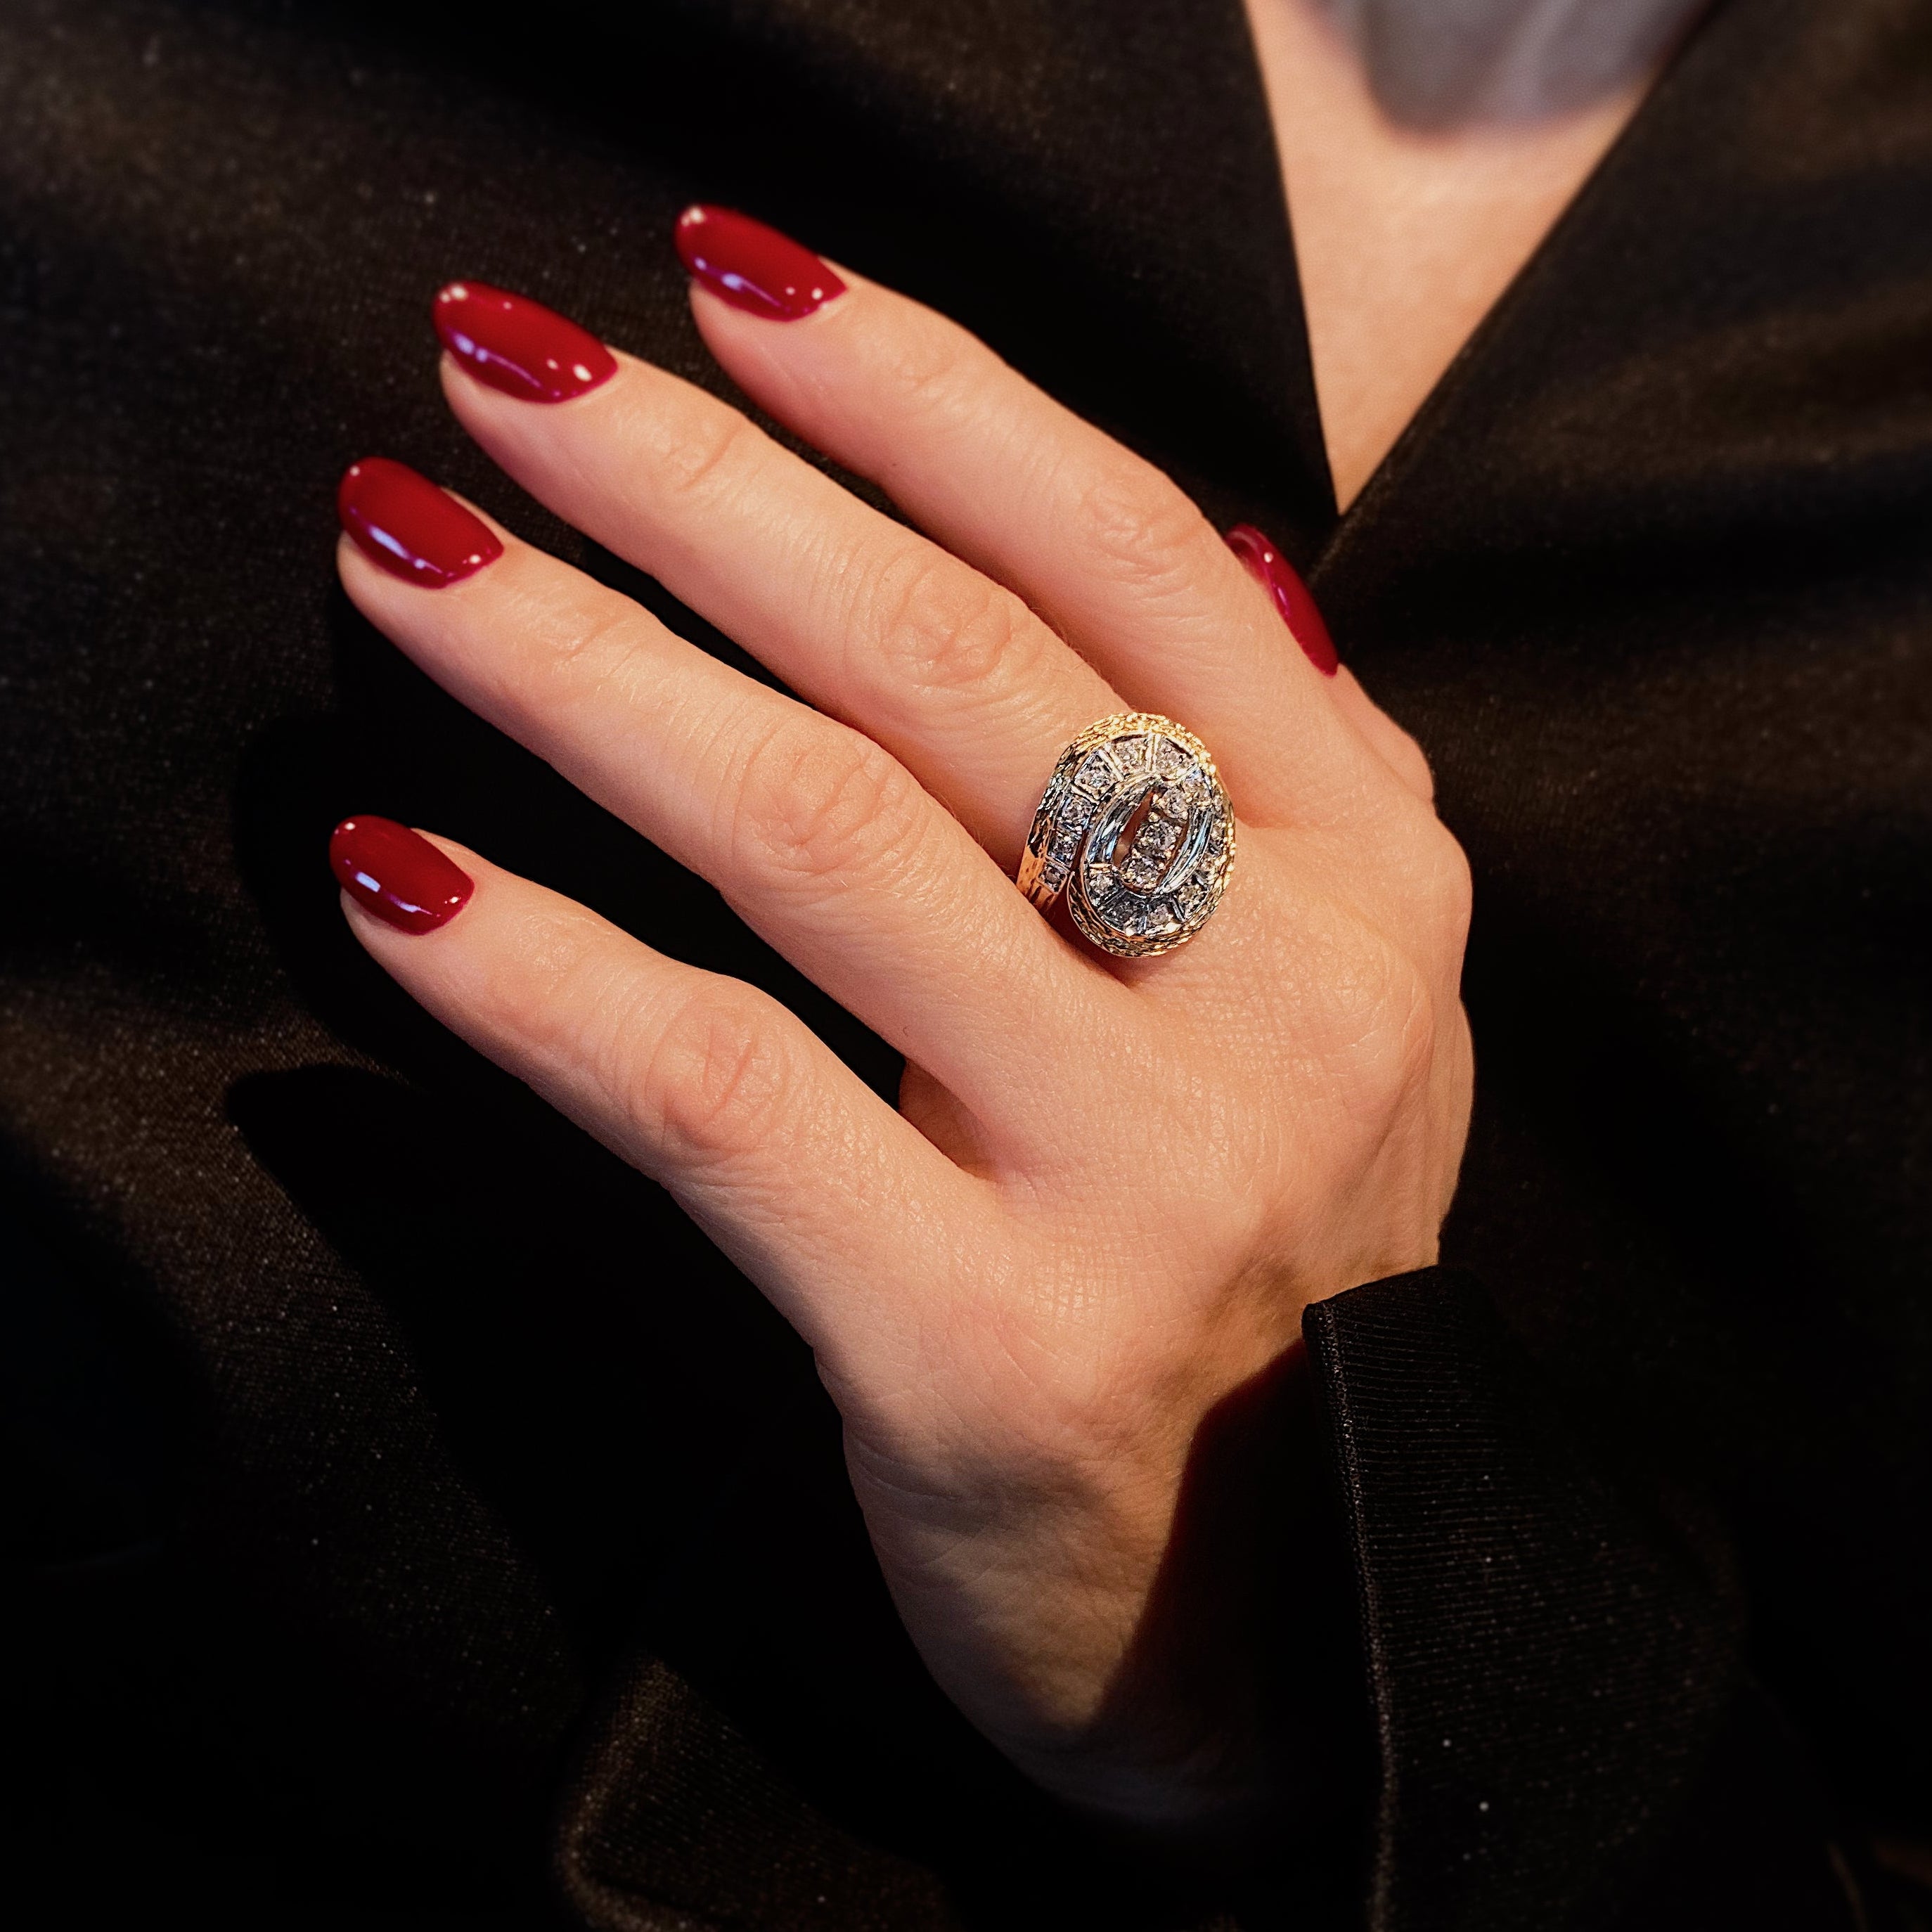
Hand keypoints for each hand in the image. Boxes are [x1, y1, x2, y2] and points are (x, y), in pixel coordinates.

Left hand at [330, 215, 1472, 1837]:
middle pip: (948, 663)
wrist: (1289, 1597)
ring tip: (409, 564)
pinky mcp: (987, 1342)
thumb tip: (1208, 539)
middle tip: (499, 375)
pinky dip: (539, 975)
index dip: (919, 393)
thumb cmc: (1260, 1257)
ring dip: (581, 674)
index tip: (729, 286)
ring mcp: (1150, 1172)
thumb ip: (1280, 768)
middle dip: (700, 487)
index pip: (1126, 555)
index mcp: (1368, 869)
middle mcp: (1287, 992)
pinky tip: (404, 884)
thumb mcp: (1332, 992)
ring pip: (820, 841)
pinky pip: (720, 1097)